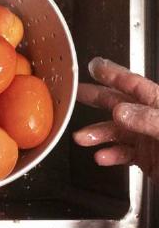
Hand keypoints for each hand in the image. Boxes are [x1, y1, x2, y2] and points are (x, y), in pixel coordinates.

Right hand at [73, 57, 158, 182]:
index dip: (113, 74)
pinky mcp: (149, 160)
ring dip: (99, 134)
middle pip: (121, 105)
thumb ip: (149, 121)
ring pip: (118, 132)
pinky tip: (102, 158)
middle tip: (76, 95)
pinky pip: (125, 154)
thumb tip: (120, 111)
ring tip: (82, 139)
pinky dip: (111, 155)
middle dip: (98, 99)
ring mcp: (151, 141)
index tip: (94, 67)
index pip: (135, 85)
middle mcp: (153, 121)